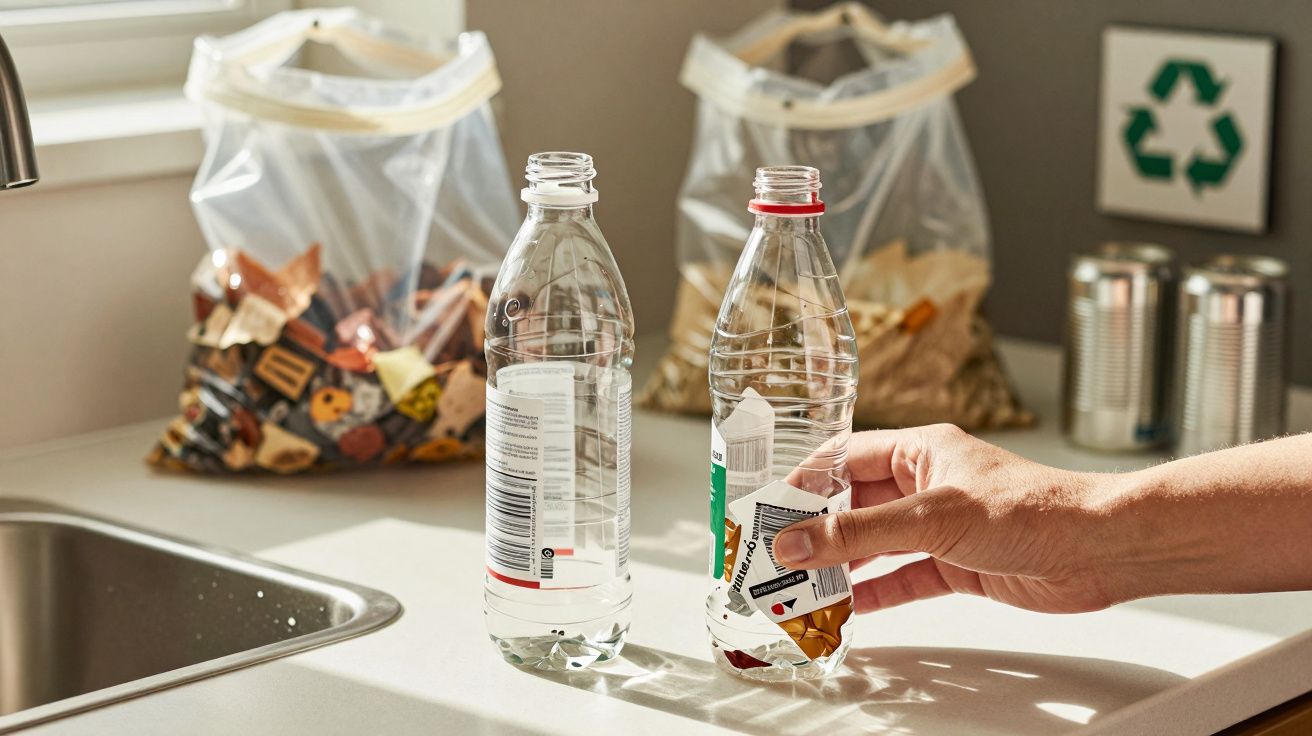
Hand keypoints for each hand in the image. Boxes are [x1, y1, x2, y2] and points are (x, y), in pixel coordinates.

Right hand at [773, 424, 1116, 613]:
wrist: (1099, 548)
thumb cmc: (1033, 508)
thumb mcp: (931, 516)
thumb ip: (860, 533)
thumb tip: (798, 541)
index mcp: (920, 449)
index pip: (844, 458)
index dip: (804, 482)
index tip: (770, 509)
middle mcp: (927, 484)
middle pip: (854, 505)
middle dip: (816, 530)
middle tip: (776, 556)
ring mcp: (941, 525)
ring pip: (875, 545)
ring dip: (841, 566)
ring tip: (801, 586)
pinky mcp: (957, 563)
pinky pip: (902, 577)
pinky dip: (875, 592)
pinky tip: (848, 608)